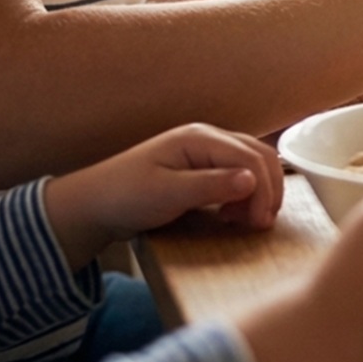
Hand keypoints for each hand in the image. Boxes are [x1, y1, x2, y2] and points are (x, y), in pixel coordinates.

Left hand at [43, 123, 285, 267]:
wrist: (94, 205)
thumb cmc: (125, 196)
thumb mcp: (167, 194)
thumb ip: (211, 186)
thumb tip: (253, 181)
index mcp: (199, 138)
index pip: (249, 157)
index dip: (263, 190)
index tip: (259, 222)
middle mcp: (208, 138)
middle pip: (258, 155)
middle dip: (268, 189)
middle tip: (261, 223)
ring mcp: (206, 150)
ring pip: (253, 162)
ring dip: (261, 190)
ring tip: (249, 220)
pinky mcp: (203, 167)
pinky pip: (239, 172)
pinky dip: (248, 192)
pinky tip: (234, 212)